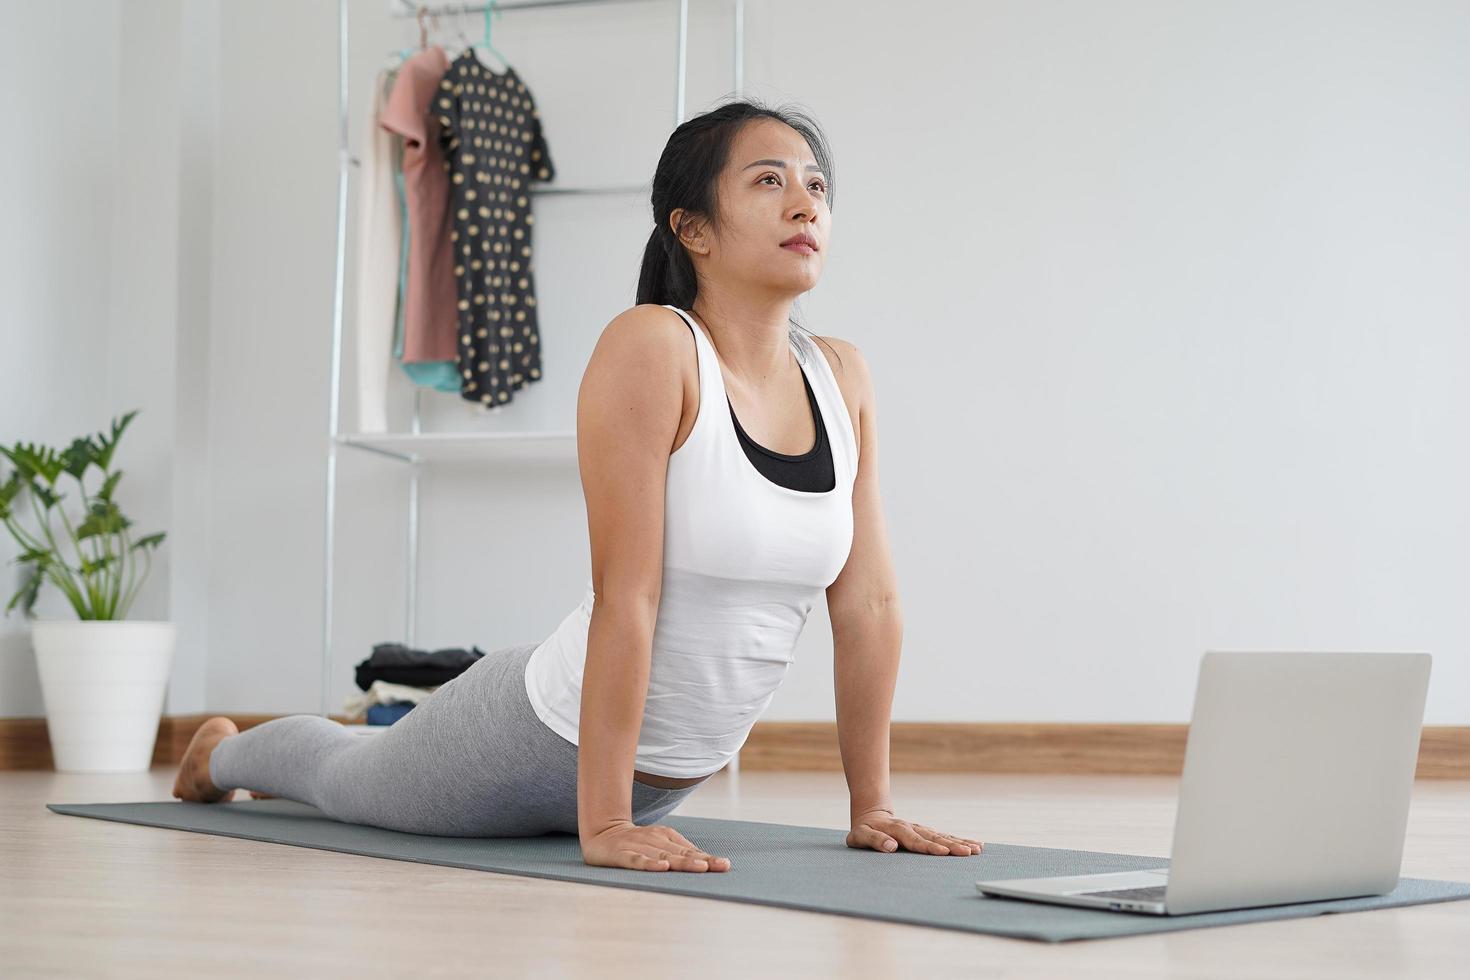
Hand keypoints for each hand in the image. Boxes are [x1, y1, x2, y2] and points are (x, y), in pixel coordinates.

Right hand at [581, 820, 731, 872]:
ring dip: (683, 862)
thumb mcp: (659, 844)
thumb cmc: (636, 843)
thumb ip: (680, 852)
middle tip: (720, 866)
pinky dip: (649, 864)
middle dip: (702, 861)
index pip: (690, 851)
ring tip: (701, 867)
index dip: (707, 858)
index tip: (724, 865)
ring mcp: (639, 846)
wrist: (601, 833)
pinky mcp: (622, 854)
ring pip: (663, 856)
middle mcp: (654, 840)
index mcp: (665, 837)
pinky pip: (637, 860)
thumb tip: (707, 862)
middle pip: (681, 853)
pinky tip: (662, 868)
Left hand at [847, 807, 983, 855]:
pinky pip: (945, 836)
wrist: (871, 814)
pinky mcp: (927, 833)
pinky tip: (976, 844)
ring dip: (960, 842)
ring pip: (943, 836)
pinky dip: (960, 840)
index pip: (915, 841)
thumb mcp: (860, 836)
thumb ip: (874, 841)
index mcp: (897, 830)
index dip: (929, 847)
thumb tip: (891, 846)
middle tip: (968, 853)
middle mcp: (913, 828)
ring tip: (977, 849)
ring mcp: (921, 829)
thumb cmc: (864, 830)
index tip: (943, 853)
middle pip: (934, 838)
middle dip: (952, 846)